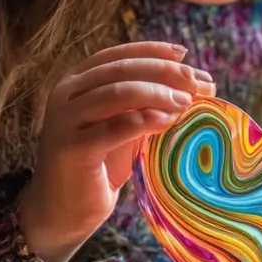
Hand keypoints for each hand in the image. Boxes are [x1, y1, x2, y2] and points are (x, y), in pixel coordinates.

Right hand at [19, 41, 213, 261]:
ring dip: (158, 93)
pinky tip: (169, 120)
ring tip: (188, 101)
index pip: (117, 55)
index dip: (152, 51)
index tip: (184, 55)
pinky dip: (145, 120)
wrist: (64, 210)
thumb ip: (144, 105)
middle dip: (164, 72)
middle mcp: (66, 94)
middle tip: (197, 82)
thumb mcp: (123, 127)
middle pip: (121, 71)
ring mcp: (65, 120)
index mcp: (76, 82)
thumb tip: (194, 86)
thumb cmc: (99, 167)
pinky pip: (114, 127)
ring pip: (117, 93)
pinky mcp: (72, 148)